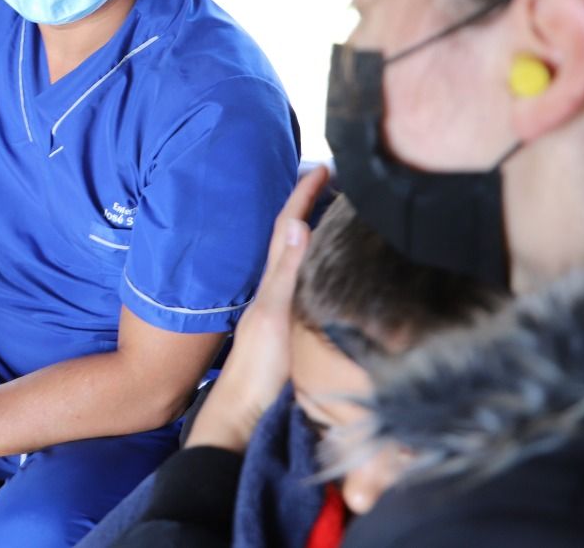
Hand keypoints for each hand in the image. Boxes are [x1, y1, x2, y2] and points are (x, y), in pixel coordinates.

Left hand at [185, 166, 328, 453]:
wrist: (245, 418)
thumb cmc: (258, 367)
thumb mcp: (274, 314)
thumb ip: (286, 272)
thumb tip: (297, 222)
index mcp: (272, 281)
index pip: (288, 226)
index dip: (303, 195)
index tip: (323, 166)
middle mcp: (276, 291)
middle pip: (294, 239)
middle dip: (311, 207)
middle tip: (336, 181)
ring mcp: (283, 311)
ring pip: (300, 263)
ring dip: (315, 236)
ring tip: (338, 215)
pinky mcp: (291, 333)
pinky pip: (307, 288)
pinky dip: (319, 269)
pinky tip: (330, 273)